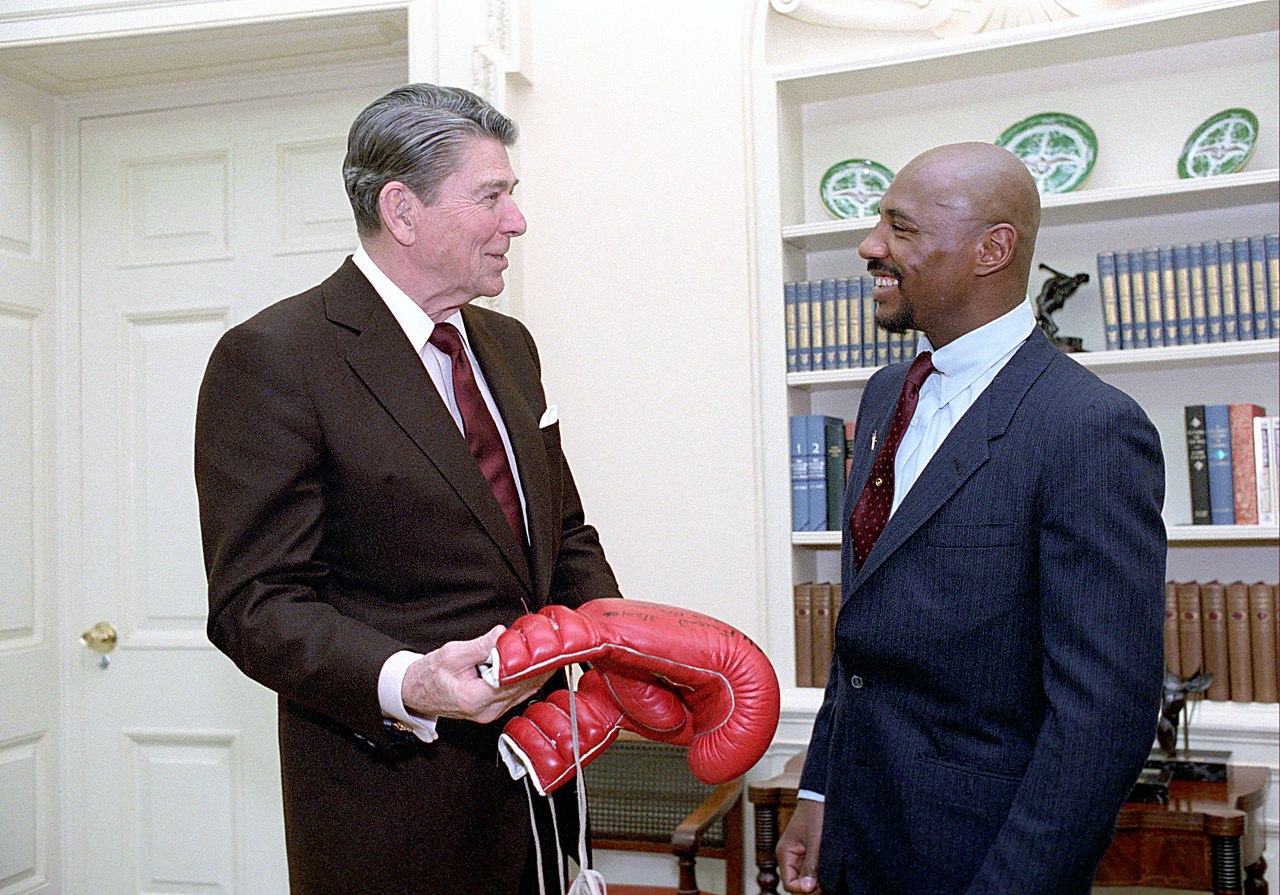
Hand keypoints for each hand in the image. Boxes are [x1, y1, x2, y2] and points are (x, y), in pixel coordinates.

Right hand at [402, 626, 551, 723]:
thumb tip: (503, 634)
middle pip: (522, 688)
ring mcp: (491, 714)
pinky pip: (516, 695)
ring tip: (549, 655)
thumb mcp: (452, 653)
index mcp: (474, 698)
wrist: (414, 692)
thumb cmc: (428, 675)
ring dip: (535, 674)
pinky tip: (534, 666)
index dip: (529, 663)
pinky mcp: (493, 710)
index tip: (542, 649)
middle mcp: (486, 711)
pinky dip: (526, 680)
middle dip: (538, 667)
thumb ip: (481, 645)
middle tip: (554, 648)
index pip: (511, 680)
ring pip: (523, 693)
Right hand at [778, 798, 823, 893]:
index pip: (790, 884)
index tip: (821, 886)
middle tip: (829, 880)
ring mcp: (799, 854)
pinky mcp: (808, 851)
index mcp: (785, 853)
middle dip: (812, 885)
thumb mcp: (815, 841)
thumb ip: (811, 865)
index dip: (804, 890)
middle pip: (798, 883)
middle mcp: (789, 856)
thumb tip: (807, 889)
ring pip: (806, 877)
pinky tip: (831, 867)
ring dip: (818, 879)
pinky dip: (821, 872)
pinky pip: (812, 869)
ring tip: (831, 872)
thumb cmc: (817, 813)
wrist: (822, 794)